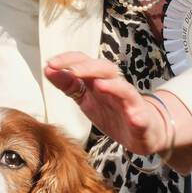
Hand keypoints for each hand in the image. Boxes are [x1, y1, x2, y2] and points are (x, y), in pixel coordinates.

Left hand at [44, 53, 191, 171]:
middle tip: (71, 70)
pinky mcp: (142, 119)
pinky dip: (135, 113)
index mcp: (99, 80)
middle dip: (88, 68)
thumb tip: (48, 69)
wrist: (144, 132)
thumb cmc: (113, 113)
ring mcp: (130, 102)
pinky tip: (130, 115)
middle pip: (105, 69)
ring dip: (113, 85)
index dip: (69, 60)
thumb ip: (69, 85)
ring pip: (124, 88)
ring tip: (98, 85)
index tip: (50, 63)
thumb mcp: (86, 100)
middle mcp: (115, 87)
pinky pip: (140, 115)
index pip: (85, 62)